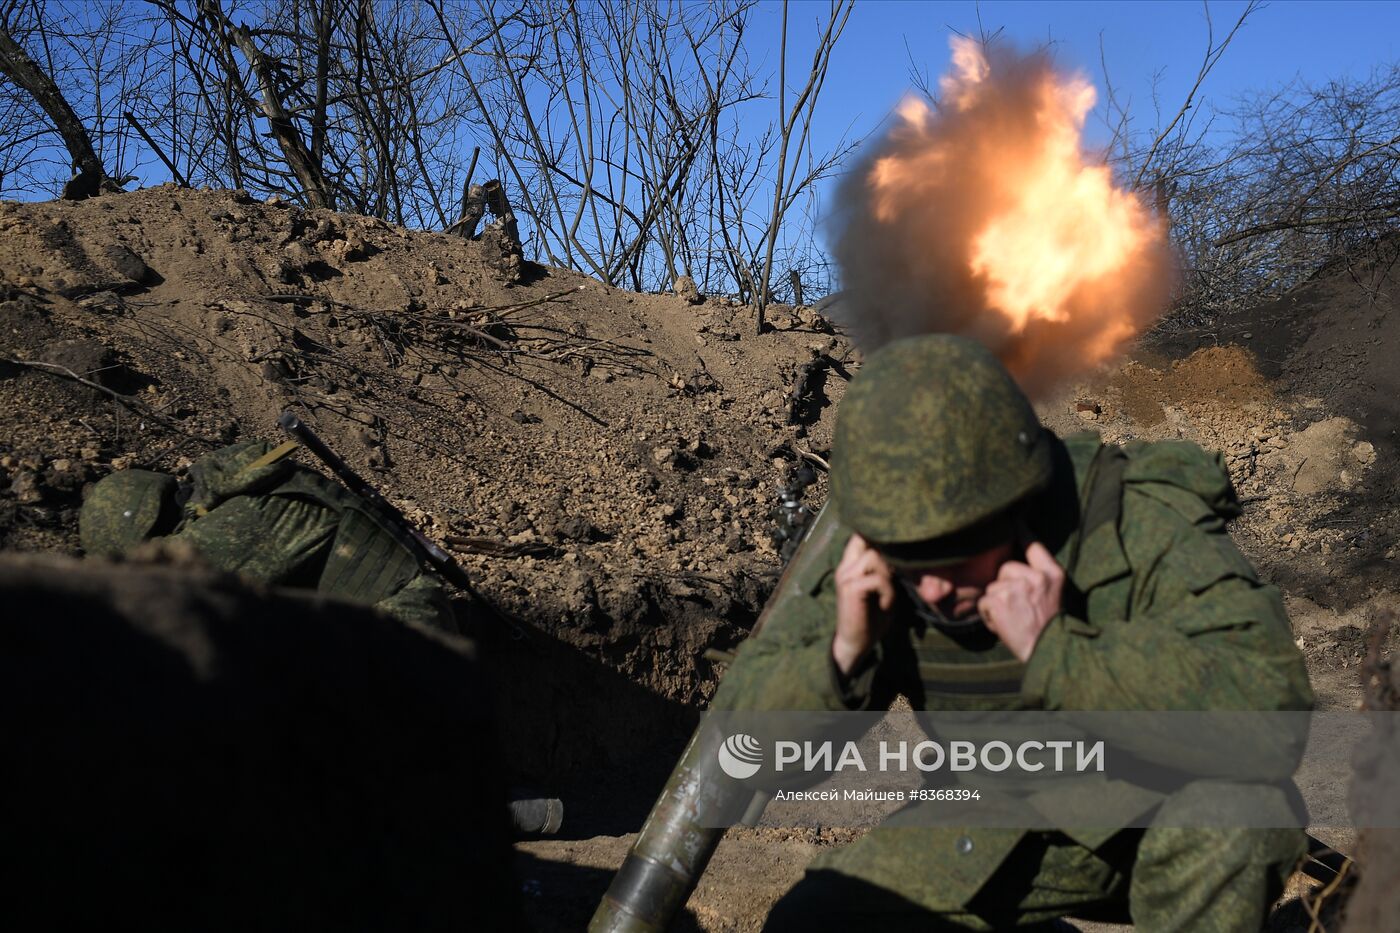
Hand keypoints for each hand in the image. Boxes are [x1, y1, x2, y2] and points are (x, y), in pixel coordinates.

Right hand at [832, 534, 895, 674]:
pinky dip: (887, 592)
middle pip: (868, 539)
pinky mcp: (851, 589)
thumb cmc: (872, 618)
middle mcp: (846, 566)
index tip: (898, 551)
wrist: (855, 644)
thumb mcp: (884, 589)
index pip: (861, 536)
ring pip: (875, 556)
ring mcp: (846, 576)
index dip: (880, 538)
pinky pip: (878, 579)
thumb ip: (889, 571)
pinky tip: (885, 605)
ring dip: (889, 575)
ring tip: (889, 594)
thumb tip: (907, 555)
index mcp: (851, 564)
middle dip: (889, 555)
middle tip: (897, 575)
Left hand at [977, 541, 1063, 662]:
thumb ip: (1039, 575)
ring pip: (993, 587)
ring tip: (1014, 618)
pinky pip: (984, 603)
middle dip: (1005, 586)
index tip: (1015, 520)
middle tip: (1019, 608)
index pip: (1034, 545)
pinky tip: (1005, 625)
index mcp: (1052, 574)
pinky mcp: (999, 600)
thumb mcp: (1054, 594)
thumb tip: (1017, 557)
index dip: (1022, 532)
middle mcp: (1036, 577)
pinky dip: (989, 616)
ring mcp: (1017, 587)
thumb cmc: (1049, 626)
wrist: (1050, 651)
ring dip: (996, 604)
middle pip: (1005, 568)